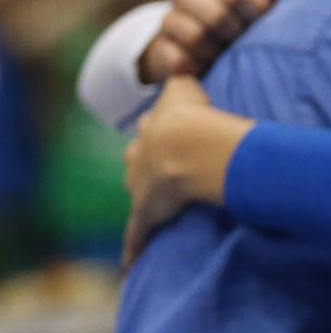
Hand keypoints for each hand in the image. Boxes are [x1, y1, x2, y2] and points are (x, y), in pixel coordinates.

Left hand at [122, 76, 251, 267]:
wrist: (187, 147)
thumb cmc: (197, 118)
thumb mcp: (187, 87)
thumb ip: (184, 78)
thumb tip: (182, 67)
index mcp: (153, 129)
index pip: (153, 129)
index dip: (163, 132)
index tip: (174, 136)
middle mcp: (140, 156)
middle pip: (138, 160)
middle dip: (147, 165)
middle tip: (165, 172)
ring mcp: (142, 186)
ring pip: (138, 193)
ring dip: (146, 199)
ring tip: (159, 208)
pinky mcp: (147, 214)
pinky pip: (138, 234)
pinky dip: (134, 249)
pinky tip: (131, 266)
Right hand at [140, 0, 283, 81]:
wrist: (211, 47)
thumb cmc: (246, 18)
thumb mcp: (263, 0)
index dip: (251, 8)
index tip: (259, 18)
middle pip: (216, 14)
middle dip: (236, 32)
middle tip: (243, 39)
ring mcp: (170, 19)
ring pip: (195, 36)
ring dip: (218, 51)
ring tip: (226, 54)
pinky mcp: (160, 47)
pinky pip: (179, 60)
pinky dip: (198, 68)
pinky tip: (206, 66)